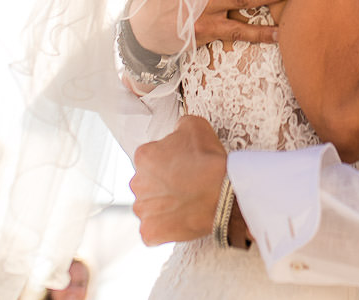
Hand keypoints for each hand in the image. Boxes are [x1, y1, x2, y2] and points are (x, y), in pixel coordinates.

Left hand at [131, 116, 228, 245]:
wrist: (221, 193)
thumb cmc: (209, 160)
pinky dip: (164, 229)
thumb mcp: (195, 125)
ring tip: (186, 204)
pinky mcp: (149, 231)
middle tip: (185, 186)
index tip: (183, 167)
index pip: (151, 158)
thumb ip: (179, 127)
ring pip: (149, 207)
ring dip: (163, 207)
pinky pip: (152, 231)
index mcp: (144, 156)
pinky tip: (181, 221)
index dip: (169, 162)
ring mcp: (142, 209)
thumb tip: (177, 132)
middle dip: (162, 185)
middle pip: (147, 183)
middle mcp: (136, 182)